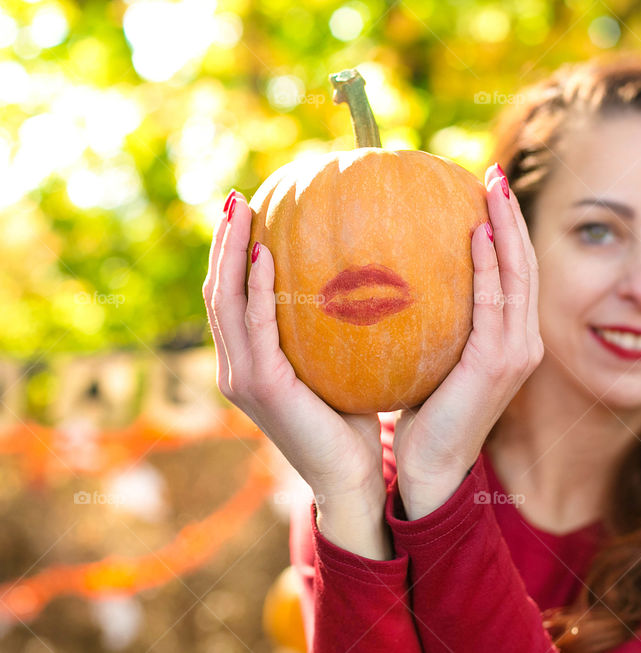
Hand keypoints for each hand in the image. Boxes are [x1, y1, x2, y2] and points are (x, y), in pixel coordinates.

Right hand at [202, 192, 389, 555]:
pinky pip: (253, 326)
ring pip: (224, 302)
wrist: (351, 476)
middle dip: (223, 242)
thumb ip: (337, 327)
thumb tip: (368, 275)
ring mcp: (242, 376)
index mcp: (251, 361)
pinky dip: (255, 289)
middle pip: (217, 291)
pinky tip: (266, 254)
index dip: (233, 254)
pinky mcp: (259, 385)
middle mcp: (236, 366)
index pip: (232, 298)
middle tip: (237, 197)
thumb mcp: (342, 364)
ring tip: (242, 210)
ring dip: (229, 252)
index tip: (248, 210)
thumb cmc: (354, 421)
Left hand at [391, 165, 543, 518]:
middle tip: (493, 173)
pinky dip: (492, 264)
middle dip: (513, 215)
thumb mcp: (428, 359)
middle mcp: (523, 341)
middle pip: (526, 264)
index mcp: (509, 340)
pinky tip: (476, 231)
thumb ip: (428, 322)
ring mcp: (517, 351)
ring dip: (508, 226)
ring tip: (492, 186)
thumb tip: (390, 278)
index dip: (507, 230)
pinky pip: (497, 301)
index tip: (486, 189)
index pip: (514, 274)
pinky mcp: (499, 362)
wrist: (430, 469)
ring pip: (521, 274)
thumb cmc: (422, 414)